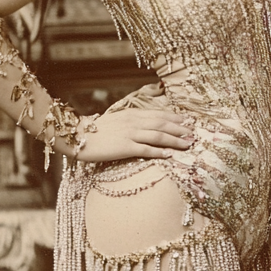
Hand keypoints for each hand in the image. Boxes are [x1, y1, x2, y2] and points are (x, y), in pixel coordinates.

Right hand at [76, 107, 193, 161]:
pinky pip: (146, 150)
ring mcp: (129, 134)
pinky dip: (159, 152)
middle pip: (162, 124)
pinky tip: (170, 155)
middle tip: (194, 133)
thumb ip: (131, 121)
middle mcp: (133, 122)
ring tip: (188, 144)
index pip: (158, 115)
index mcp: (131, 115)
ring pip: (158, 136)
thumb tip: (145, 125)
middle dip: (180, 129)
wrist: (76, 135)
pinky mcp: (124, 147)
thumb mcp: (115, 120)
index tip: (188, 121)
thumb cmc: (95, 131)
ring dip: (175, 140)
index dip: (175, 118)